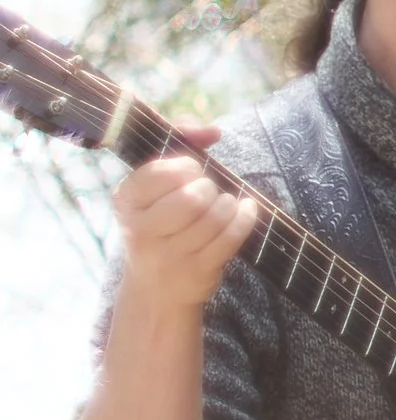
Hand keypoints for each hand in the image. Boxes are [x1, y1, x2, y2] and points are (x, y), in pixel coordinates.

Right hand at [111, 133, 259, 313]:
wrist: (154, 288)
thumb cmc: (160, 220)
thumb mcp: (154, 184)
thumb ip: (178, 141)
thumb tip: (211, 131)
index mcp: (126, 201)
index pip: (161, 173)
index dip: (185, 167)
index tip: (191, 171)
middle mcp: (141, 229)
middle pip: (192, 197)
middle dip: (208, 188)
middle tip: (206, 192)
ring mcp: (169, 255)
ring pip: (215, 217)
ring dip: (227, 204)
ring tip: (223, 204)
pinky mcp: (197, 271)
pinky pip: (231, 237)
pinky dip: (245, 218)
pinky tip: (245, 211)